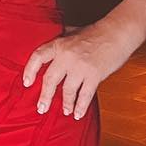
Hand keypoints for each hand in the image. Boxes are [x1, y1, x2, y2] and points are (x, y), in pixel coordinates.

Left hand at [22, 20, 137, 118]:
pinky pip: (84, 95)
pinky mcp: (94, 75)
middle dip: (45, 96)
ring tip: (65, 111)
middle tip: (42, 108)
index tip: (27, 83)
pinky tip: (77, 113)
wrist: (118, 32)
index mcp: (59, 44)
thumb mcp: (74, 32)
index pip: (38, 57)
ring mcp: (80, 66)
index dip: (30, 71)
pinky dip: (80, 106)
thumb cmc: (97, 32)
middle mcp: (66, 55)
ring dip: (66, 103)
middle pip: (50, 79)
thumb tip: (52, 50)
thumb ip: (62, 42)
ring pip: (67, 90)